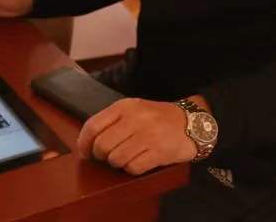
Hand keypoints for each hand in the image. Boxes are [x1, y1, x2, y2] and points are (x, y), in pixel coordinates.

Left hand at [78, 98, 200, 175]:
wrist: (191, 123)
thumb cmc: (157, 119)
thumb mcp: (134, 110)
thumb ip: (112, 121)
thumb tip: (88, 143)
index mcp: (125, 107)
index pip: (93, 126)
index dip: (84, 143)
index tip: (85, 152)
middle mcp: (135, 119)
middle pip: (102, 145)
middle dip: (101, 156)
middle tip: (108, 157)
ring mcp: (148, 136)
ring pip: (116, 159)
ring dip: (118, 163)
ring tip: (126, 157)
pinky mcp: (159, 152)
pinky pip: (133, 168)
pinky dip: (132, 169)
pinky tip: (139, 161)